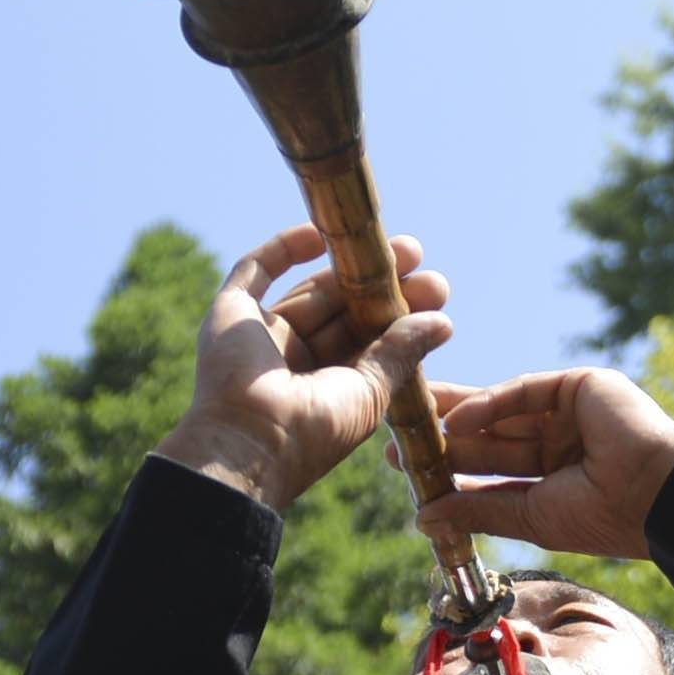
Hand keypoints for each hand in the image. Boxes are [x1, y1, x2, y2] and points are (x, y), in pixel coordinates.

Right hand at [159, 225, 454, 519]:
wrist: (248, 440)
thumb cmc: (314, 430)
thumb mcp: (371, 392)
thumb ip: (400, 352)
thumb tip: (443, 322)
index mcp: (328, 389)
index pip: (369, 342)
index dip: (400, 314)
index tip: (435, 290)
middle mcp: (295, 363)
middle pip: (342, 312)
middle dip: (379, 284)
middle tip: (416, 252)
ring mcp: (262, 337)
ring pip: (309, 292)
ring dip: (345, 265)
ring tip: (387, 243)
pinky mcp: (230, 314)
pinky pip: (255, 272)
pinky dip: (284, 249)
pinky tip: (319, 234)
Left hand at [428, 366, 673, 559]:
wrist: (659, 497)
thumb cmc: (604, 517)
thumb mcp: (531, 516)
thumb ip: (480, 511)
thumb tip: (424, 519)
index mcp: (552, 477)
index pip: (492, 469)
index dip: (451, 470)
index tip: (407, 472)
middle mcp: (559, 441)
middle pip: (491, 434)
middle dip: (445, 438)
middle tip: (397, 441)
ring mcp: (569, 411)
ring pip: (502, 409)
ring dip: (457, 415)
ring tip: (413, 421)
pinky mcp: (579, 385)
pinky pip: (525, 391)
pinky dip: (490, 403)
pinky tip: (455, 420)